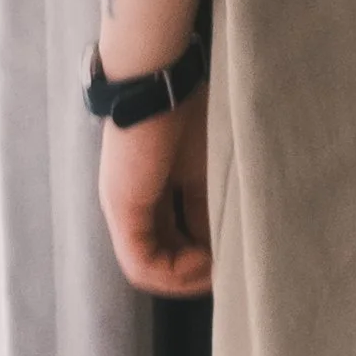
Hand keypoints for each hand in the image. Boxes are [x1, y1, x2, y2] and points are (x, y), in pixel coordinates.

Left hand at [96, 83, 212, 296]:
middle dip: (195, 273)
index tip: (233, 258)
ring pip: (148, 268)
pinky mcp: (123, 208)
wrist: (157, 77)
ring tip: (216, 271)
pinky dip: (174, 272)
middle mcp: (132, 204)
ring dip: (185, 278)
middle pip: (161, 259)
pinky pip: (142, 263)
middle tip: (228, 273)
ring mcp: (124, 208)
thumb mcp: (207, 166)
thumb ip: (208, 203)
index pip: (175, 239)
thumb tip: (227, 243)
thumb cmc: (186, 109)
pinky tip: (203, 262)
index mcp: (152, 191)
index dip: (204, 256)